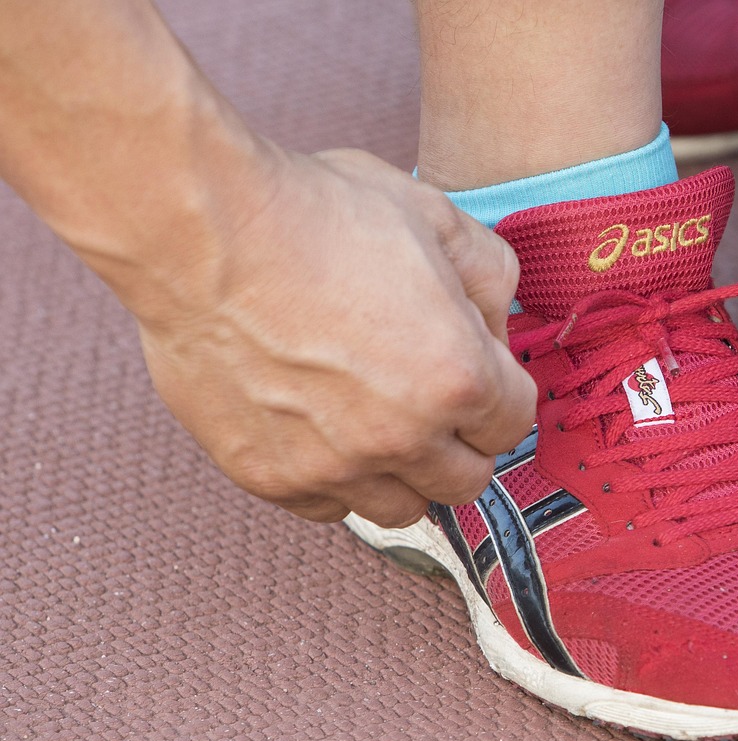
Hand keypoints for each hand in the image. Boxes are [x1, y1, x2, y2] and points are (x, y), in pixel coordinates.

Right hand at [135, 147, 534, 525]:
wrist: (201, 231)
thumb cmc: (317, 214)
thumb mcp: (435, 216)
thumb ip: (490, 278)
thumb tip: (497, 327)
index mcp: (457, 378)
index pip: (515, 424)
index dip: (500, 389)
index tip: (473, 367)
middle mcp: (402, 438)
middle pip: (468, 480)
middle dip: (462, 440)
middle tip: (431, 397)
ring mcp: (334, 466)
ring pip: (402, 508)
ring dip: (404, 472)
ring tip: (378, 421)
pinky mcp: (271, 476)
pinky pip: (328, 507)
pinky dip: (337, 479)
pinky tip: (324, 430)